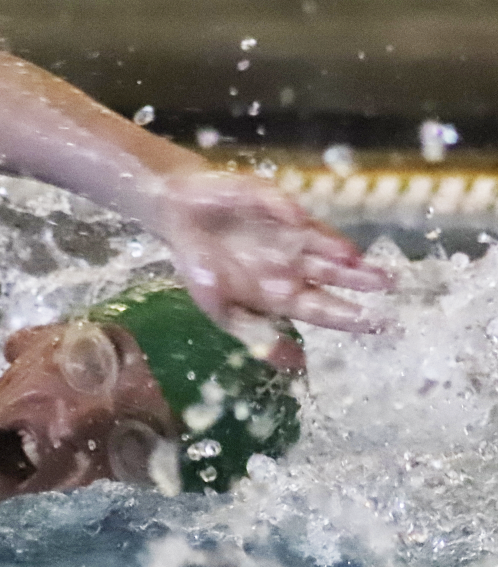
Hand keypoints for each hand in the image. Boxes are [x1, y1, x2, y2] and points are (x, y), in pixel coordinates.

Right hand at [165, 170, 392, 365]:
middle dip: (359, 279)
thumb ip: (257, 335)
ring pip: (318, 240)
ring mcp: (283, 230)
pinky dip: (286, 212)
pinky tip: (296, 220)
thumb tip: (296, 365)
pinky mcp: (266, 201)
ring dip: (335, 247)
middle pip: (332, 273)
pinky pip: (277, 206)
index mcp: (281, 291)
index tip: (379, 324)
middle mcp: (291, 261)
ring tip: (356, 257)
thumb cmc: (203, 267)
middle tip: (389, 285)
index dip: (349, 316)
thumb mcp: (223, 311)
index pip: (322, 306)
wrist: (178, 220)